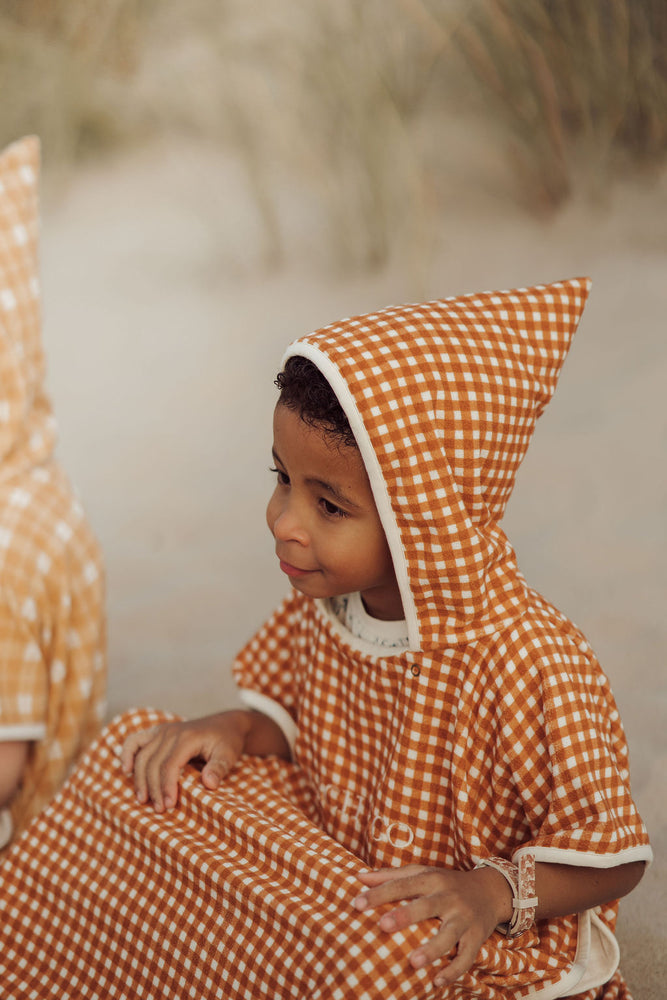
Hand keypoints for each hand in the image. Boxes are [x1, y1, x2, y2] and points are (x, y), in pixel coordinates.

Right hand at [119, 711, 251, 811]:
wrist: (226, 724)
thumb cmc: (227, 741)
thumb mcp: (229, 754)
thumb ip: (219, 768)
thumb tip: (208, 783)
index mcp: (187, 738)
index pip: (169, 765)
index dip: (166, 787)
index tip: (169, 805)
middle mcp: (171, 732)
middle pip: (153, 763)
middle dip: (153, 788)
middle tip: (159, 809)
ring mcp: (162, 731)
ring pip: (141, 756)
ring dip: (140, 779)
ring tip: (143, 800)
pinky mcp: (157, 732)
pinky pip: (135, 741)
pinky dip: (127, 754)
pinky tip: (126, 771)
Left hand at [352, 864, 511, 987]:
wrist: (490, 890)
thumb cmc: (446, 883)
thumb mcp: (422, 872)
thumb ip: (391, 875)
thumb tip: (358, 877)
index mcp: (432, 879)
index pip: (403, 884)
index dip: (380, 893)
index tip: (357, 903)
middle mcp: (449, 896)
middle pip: (426, 906)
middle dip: (405, 915)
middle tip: (383, 925)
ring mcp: (464, 917)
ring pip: (449, 935)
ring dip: (432, 949)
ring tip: (413, 962)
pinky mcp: (477, 937)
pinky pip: (467, 956)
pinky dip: (454, 970)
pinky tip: (437, 981)